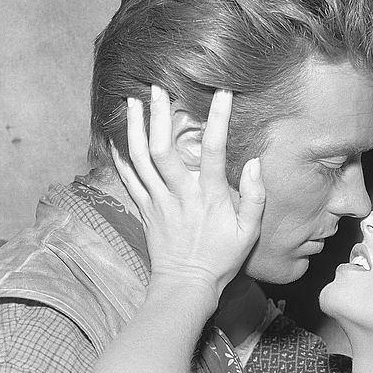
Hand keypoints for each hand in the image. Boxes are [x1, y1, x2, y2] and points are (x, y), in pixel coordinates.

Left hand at [113, 86, 264, 301]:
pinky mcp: (144, 210)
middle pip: (163, 148)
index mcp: (209, 197)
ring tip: (132, 101)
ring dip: (135, 128)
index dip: (219, 118)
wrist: (186, 286)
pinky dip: (119, 156)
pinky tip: (116, 137)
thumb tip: (256, 164)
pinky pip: (128, 179)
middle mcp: (180, 195)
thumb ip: (256, 197)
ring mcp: (158, 202)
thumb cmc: (221, 259)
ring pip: (140, 159)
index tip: (223, 92)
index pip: (216, 150)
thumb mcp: (249, 233)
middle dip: (159, 115)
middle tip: (157, 87)